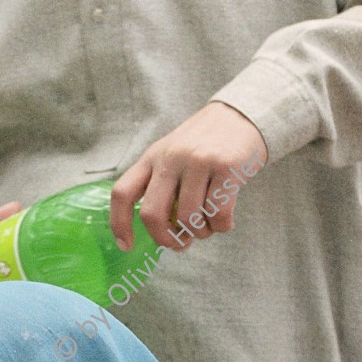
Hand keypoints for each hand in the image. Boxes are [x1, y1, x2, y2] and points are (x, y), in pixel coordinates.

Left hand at [111, 100, 267, 252]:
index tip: (126, 246)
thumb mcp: (172, 157)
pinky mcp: (226, 166)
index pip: (123, 193)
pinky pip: (218, 214)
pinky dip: (221, 226)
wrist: (242, 115)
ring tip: (207, 227)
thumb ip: (161, 188)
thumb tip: (163, 235)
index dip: (119, 224)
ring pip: (189, 219)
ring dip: (200, 233)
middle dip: (165, 239)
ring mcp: (198, 160)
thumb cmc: (204, 147)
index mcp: (152, 157)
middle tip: (180, 243)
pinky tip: (224, 221)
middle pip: (152, 214)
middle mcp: (171, 157)